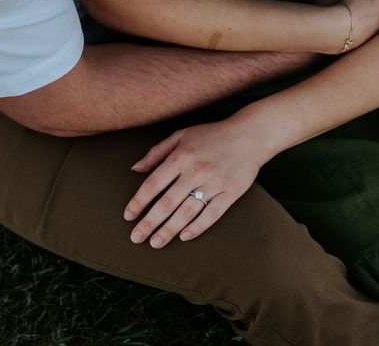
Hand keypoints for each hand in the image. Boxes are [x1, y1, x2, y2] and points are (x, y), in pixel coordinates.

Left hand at [123, 116, 265, 247]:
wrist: (250, 134)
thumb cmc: (212, 134)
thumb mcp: (182, 135)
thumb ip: (157, 152)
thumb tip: (135, 169)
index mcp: (181, 156)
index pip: (153, 184)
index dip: (139, 202)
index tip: (128, 216)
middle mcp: (196, 171)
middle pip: (167, 202)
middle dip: (149, 222)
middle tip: (136, 237)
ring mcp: (214, 183)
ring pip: (187, 212)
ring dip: (169, 230)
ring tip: (155, 242)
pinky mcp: (231, 192)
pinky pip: (211, 214)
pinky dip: (197, 227)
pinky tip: (184, 236)